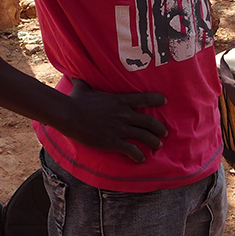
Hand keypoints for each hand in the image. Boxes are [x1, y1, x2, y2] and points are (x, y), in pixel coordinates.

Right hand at [54, 78, 169, 161]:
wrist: (69, 115)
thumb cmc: (75, 101)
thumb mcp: (83, 88)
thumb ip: (84, 83)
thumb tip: (76, 76)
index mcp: (120, 100)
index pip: (144, 99)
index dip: (156, 99)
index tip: (165, 101)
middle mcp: (124, 114)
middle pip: (149, 122)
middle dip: (160, 128)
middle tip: (165, 133)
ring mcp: (120, 129)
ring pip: (144, 136)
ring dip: (153, 142)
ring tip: (158, 145)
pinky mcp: (113, 141)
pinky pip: (131, 150)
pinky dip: (138, 155)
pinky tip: (140, 159)